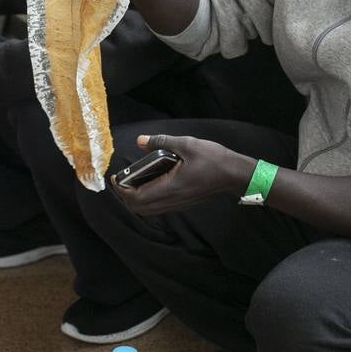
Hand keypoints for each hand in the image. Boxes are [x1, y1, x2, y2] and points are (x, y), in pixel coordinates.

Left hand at [112, 134, 250, 215]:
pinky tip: (149, 183)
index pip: (137, 197)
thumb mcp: (186, 144)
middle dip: (125, 196)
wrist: (234, 174)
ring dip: (135, 199)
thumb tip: (140, 141)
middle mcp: (172, 200)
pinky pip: (158, 206)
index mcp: (170, 187)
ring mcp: (178, 204)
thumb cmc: (213, 159)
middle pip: (139, 208)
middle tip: (121, 180)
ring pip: (148, 210)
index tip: (116, 177)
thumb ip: (161, 141)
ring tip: (131, 181)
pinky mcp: (183, 203)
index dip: (122, 189)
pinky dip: (147, 199)